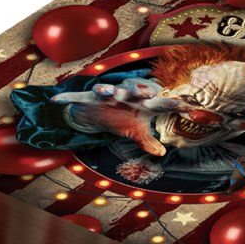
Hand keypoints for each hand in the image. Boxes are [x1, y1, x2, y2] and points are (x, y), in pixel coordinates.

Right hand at [51, 77, 187, 156]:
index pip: (161, 103)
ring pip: (108, 90)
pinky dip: (68, 98)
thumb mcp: (136, 131)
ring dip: (106, 90)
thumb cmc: (122, 117)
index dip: (173, 104)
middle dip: (140, 90)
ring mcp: (108, 96)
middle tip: (148, 92)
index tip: (188, 105)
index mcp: (142, 103)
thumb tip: (162, 153)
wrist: (98, 108)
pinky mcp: (89, 98)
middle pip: (135, 91)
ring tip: (106, 92)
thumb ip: (148, 141)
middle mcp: (126, 96)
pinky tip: (56, 99)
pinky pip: (79, 97)